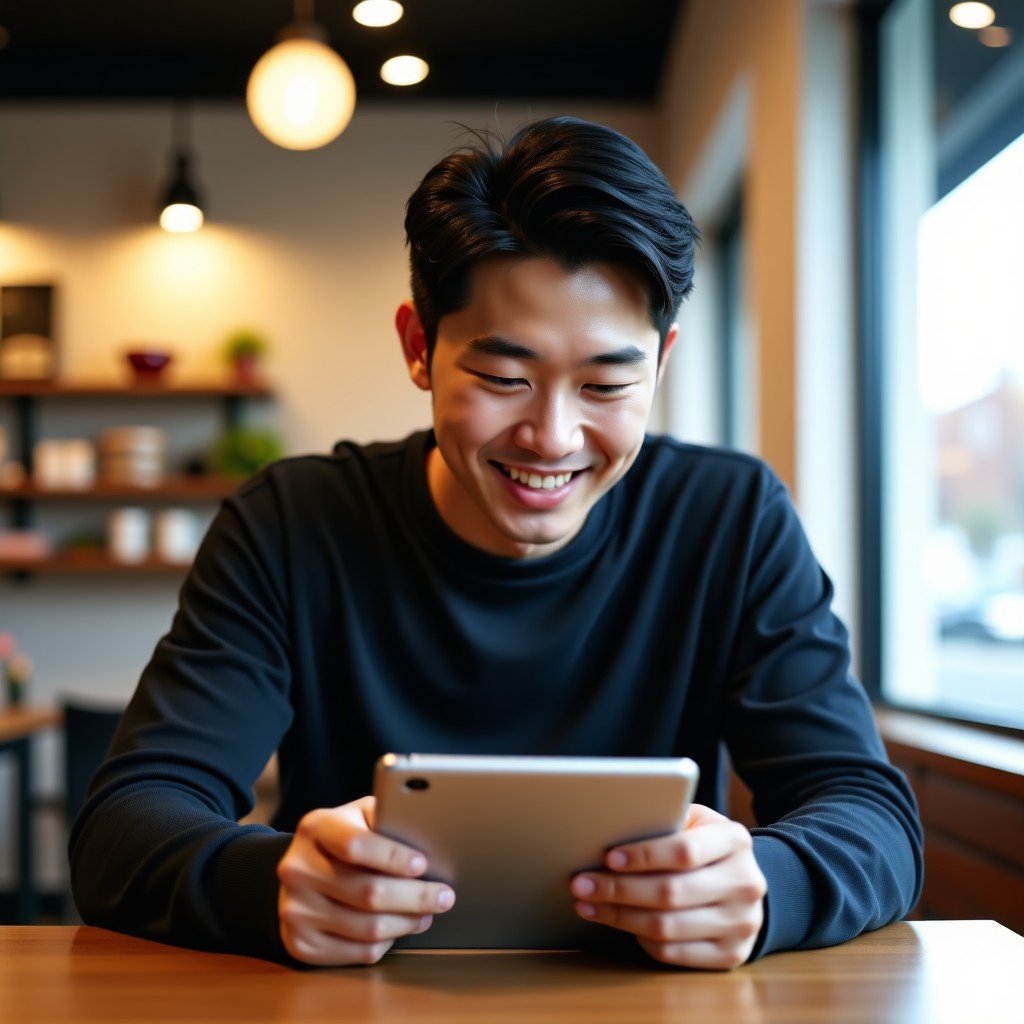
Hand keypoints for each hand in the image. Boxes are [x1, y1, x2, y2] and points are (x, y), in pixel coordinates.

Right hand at [277, 795, 455, 965]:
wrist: (301, 870)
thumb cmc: (344, 838)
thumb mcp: (359, 815)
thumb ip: (386, 819)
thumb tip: (429, 836)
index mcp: (315, 828)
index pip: (356, 845)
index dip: (393, 857)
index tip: (423, 864)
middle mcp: (297, 869)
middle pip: (368, 893)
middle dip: (416, 896)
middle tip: (444, 896)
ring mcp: (295, 910)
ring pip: (367, 928)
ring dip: (407, 922)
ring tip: (428, 913)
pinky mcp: (300, 943)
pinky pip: (358, 952)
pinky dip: (388, 942)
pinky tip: (401, 927)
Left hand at [569, 804, 765, 968]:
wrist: (744, 882)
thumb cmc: (704, 845)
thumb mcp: (694, 822)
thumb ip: (665, 822)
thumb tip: (611, 831)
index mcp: (735, 840)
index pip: (685, 851)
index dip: (644, 856)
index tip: (608, 857)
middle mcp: (745, 883)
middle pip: (671, 892)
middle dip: (618, 889)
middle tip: (581, 884)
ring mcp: (741, 924)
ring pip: (667, 927)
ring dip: (619, 917)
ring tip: (588, 904)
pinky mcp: (731, 955)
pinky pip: (673, 953)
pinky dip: (639, 939)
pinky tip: (618, 922)